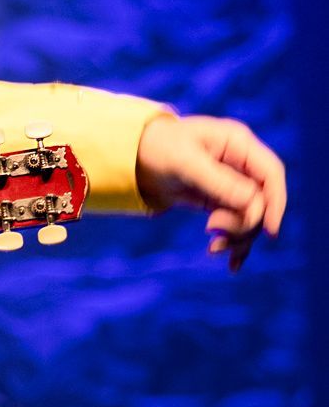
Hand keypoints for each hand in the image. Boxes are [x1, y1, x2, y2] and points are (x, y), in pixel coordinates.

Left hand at [135, 114, 286, 271]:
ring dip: (238, 237)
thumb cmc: (156, 149)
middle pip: (262, 200)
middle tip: (211, 230)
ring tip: (213, 249)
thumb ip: (219, 182)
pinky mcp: (219, 200)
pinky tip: (232, 264)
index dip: (275, 202)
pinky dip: (235, 242)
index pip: (270, 173)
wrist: (132, 158)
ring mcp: (232, 183)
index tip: (269, 230)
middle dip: (244, 223)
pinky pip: (236, 223)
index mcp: (237, 143)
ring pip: (251, 216)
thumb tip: (253, 205)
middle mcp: (239, 163)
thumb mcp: (184, 162)